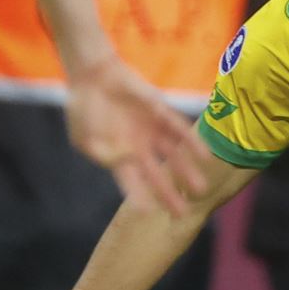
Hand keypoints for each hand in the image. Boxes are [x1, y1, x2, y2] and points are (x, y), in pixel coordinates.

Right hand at [65, 54, 211, 215]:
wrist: (94, 75)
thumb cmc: (84, 109)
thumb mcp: (85, 137)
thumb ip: (100, 152)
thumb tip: (117, 163)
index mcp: (120, 156)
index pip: (131, 181)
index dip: (138, 195)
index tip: (148, 213)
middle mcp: (139, 147)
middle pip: (157, 174)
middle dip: (168, 194)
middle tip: (182, 213)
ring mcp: (152, 131)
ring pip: (173, 155)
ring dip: (186, 171)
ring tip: (200, 189)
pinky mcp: (161, 113)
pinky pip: (179, 129)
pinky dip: (191, 142)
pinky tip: (204, 156)